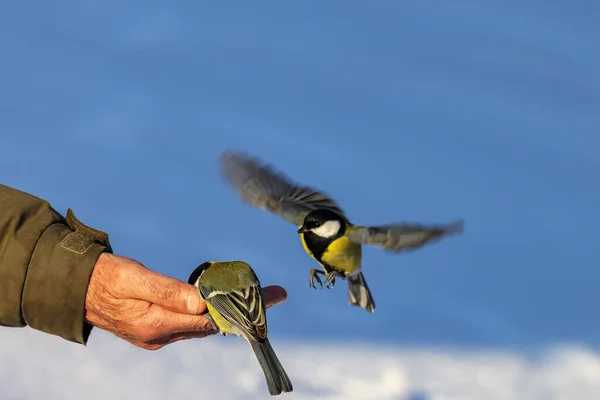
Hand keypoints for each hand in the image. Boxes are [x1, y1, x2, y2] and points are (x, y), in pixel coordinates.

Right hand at [84, 253, 287, 349]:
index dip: (240, 311)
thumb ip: (169, 291)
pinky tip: (222, 301)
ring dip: (228, 311)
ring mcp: (159, 334)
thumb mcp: (135, 278)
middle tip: (273, 295)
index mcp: (158, 326)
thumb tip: (203, 303)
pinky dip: (209, 311)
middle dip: (242, 311)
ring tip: (257, 297)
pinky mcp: (156, 327)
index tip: (269, 299)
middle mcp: (162, 336)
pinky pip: (190, 321)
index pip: (210, 321)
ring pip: (202, 323)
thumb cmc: (105, 278)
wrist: (77, 289)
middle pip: (211, 325)